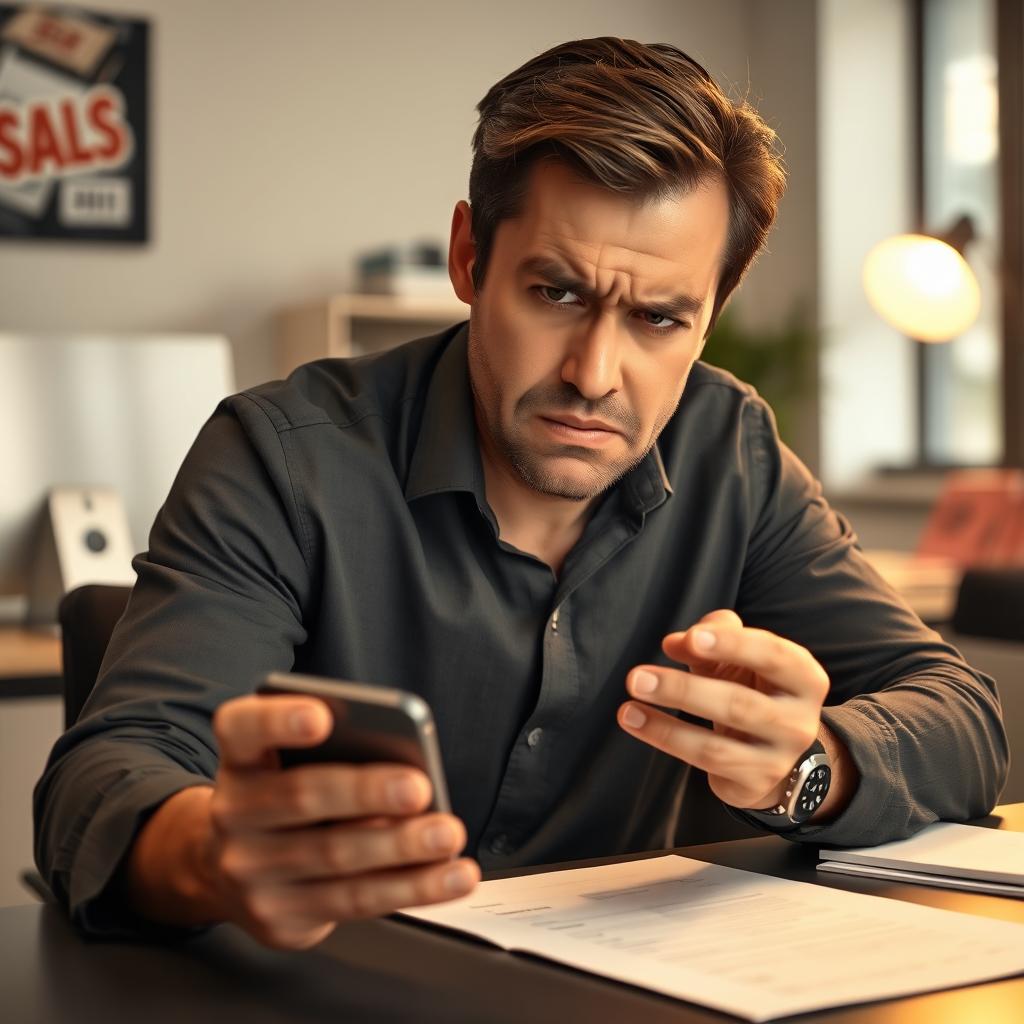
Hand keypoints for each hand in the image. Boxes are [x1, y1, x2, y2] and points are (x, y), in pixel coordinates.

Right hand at [202, 693, 478, 948]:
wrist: (227, 871)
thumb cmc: (285, 795)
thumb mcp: (294, 763)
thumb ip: (337, 754)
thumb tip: (404, 769)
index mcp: (241, 758)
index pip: (243, 727)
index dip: (279, 720)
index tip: (322, 716)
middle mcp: (234, 812)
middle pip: (302, 796)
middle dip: (367, 792)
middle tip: (419, 788)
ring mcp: (250, 870)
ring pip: (335, 856)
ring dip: (401, 846)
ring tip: (447, 834)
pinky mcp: (279, 917)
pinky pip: (354, 901)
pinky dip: (412, 887)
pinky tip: (450, 875)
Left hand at [617, 610, 828, 810]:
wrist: (772, 748)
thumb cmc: (751, 687)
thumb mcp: (739, 656)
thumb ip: (711, 636)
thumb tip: (676, 642)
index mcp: (804, 677)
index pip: (774, 656)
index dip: (734, 644)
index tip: (693, 637)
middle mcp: (799, 721)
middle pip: (739, 704)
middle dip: (683, 689)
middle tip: (637, 677)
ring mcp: (780, 758)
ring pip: (718, 744)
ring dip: (667, 725)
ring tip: (628, 706)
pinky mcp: (755, 782)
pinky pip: (706, 762)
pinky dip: (667, 740)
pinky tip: (636, 722)